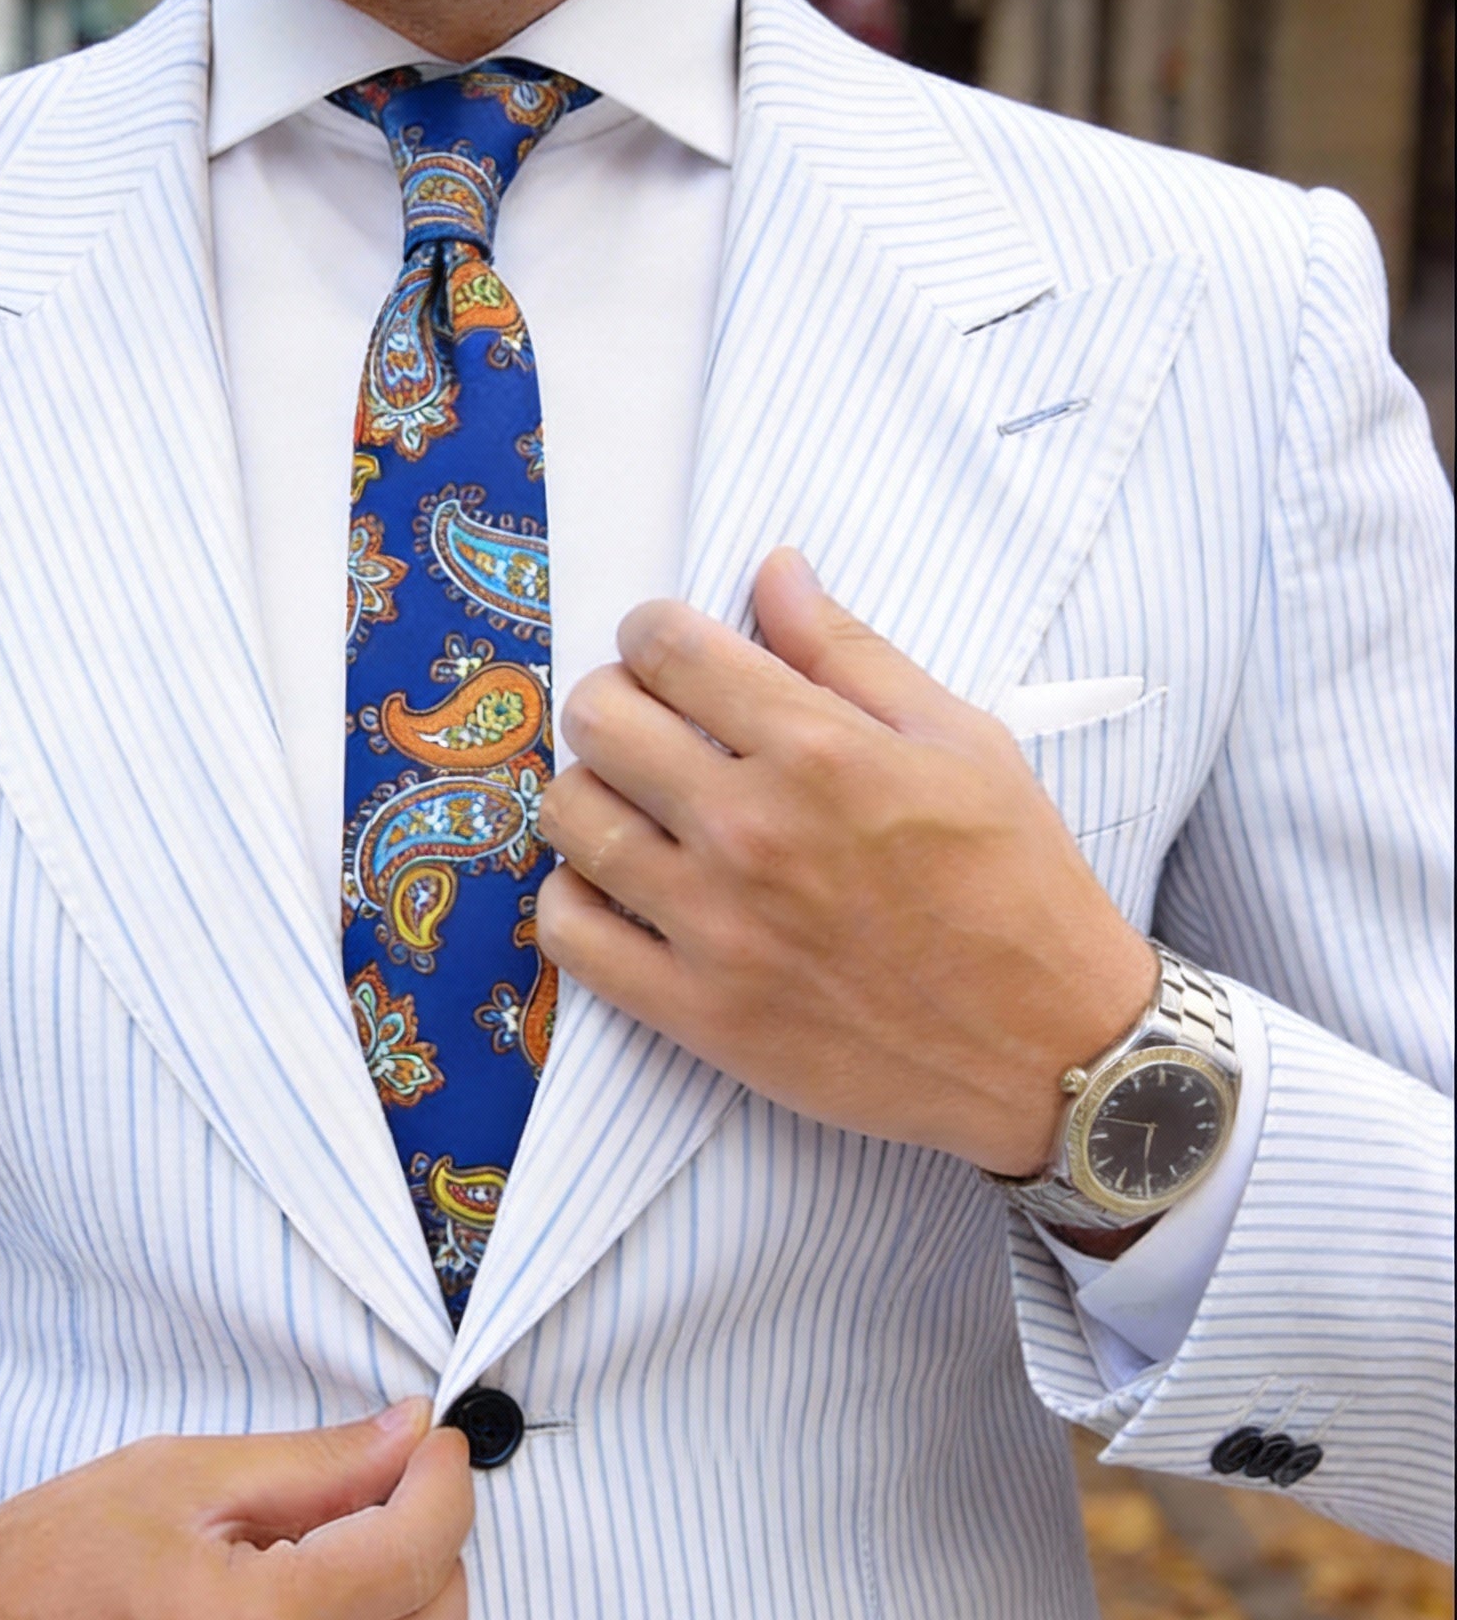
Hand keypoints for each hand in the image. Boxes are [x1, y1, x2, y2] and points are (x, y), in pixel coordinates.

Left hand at [534, 550, 1159, 1176]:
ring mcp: (714, 926)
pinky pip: (571, 936)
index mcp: (818, 751)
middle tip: (648, 724)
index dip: (652, 631)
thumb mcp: (962, 742)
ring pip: (571, 818)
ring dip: (589, 794)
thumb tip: (774, 571)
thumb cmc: (1016, 886)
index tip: (667, 649)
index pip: (667, 649)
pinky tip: (615, 888)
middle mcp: (751, 830)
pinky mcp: (696, 1012)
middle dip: (613, 701)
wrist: (1048, 1048)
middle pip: (598, 720)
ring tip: (632, 805)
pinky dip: (574, 900)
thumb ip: (851, 653)